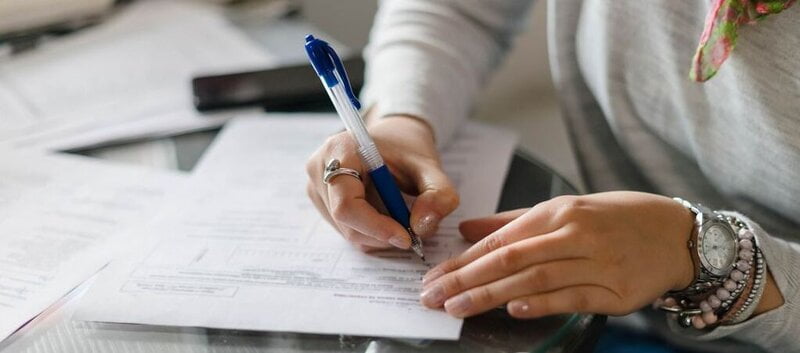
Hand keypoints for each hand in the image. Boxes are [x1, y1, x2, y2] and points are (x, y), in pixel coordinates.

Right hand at [306, 115, 459, 251]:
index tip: (406, 237)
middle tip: (413, 232)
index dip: (375, 227)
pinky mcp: (321, 202)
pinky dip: (372, 233)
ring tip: (401, 216)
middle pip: (346, 221)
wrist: (394, 140)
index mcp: (339, 149)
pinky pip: (347, 231)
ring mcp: (316, 186)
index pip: (346, 203)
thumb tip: (421, 227)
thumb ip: (437, 194)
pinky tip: (387, 216)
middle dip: (382, 234)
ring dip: (379, 235)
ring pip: (347, 231)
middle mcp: (320, 168)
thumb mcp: (431, 168)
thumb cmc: (408, 150)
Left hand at [419, 191, 695, 317]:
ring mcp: (597, 262)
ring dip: (491, 295)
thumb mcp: (566, 209)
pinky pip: (572, 297)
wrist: (678, 234)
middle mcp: (575, 234)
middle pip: (510, 258)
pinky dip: (540, 304)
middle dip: (466, 279)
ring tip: (458, 307)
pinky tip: (512, 309)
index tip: (434, 276)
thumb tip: (466, 229)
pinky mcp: (616, 291)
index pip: (499, 239)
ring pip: (535, 279)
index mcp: (559, 211)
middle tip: (433, 296)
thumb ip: (512, 221)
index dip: (463, 260)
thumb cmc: (617, 219)